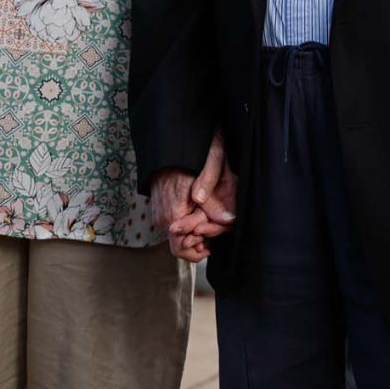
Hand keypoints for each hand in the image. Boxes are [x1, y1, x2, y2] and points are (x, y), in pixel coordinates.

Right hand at [151, 134, 237, 262]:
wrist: (169, 140)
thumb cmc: (189, 150)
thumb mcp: (209, 169)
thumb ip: (215, 200)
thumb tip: (228, 220)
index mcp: (173, 212)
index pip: (182, 249)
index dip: (202, 243)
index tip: (214, 230)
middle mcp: (163, 217)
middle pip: (182, 244)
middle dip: (202, 237)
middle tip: (215, 221)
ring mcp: (161, 213)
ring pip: (180, 235)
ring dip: (197, 229)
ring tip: (210, 212)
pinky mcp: (161, 209)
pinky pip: (177, 225)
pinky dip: (190, 222)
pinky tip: (201, 210)